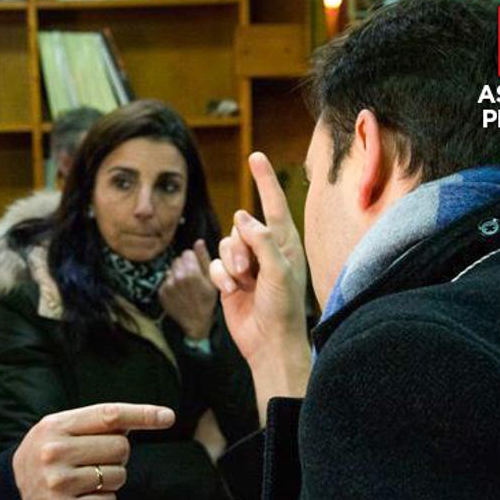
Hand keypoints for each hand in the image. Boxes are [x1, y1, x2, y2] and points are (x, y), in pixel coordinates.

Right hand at [13, 402, 174, 499]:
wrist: (12, 494)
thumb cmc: (47, 455)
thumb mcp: (61, 430)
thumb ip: (95, 423)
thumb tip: (142, 419)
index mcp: (57, 425)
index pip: (109, 415)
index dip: (142, 414)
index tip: (167, 416)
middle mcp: (56, 452)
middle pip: (120, 448)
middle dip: (118, 454)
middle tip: (96, 458)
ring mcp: (59, 482)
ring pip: (118, 476)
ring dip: (111, 478)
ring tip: (86, 478)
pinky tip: (82, 496)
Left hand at [159, 240, 217, 339]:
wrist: (195, 323)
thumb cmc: (207, 301)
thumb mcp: (212, 279)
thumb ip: (204, 258)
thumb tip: (199, 241)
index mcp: (191, 272)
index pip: (187, 252)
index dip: (193, 259)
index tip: (198, 269)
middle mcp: (177, 277)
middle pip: (178, 259)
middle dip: (185, 266)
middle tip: (193, 279)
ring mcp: (167, 285)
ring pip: (171, 269)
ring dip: (177, 274)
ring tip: (186, 287)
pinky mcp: (161, 292)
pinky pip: (165, 280)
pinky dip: (171, 284)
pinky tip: (179, 293)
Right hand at [209, 152, 310, 424]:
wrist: (268, 343)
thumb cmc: (283, 308)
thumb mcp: (279, 271)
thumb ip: (262, 241)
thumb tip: (244, 216)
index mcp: (285, 244)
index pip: (274, 204)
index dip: (265, 180)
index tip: (256, 157)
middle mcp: (265, 250)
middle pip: (240, 226)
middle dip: (239, 245)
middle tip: (249, 270)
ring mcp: (246, 265)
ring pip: (225, 243)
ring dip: (230, 263)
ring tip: (241, 283)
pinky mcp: (229, 279)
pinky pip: (214, 264)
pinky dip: (220, 276)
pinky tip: (231, 291)